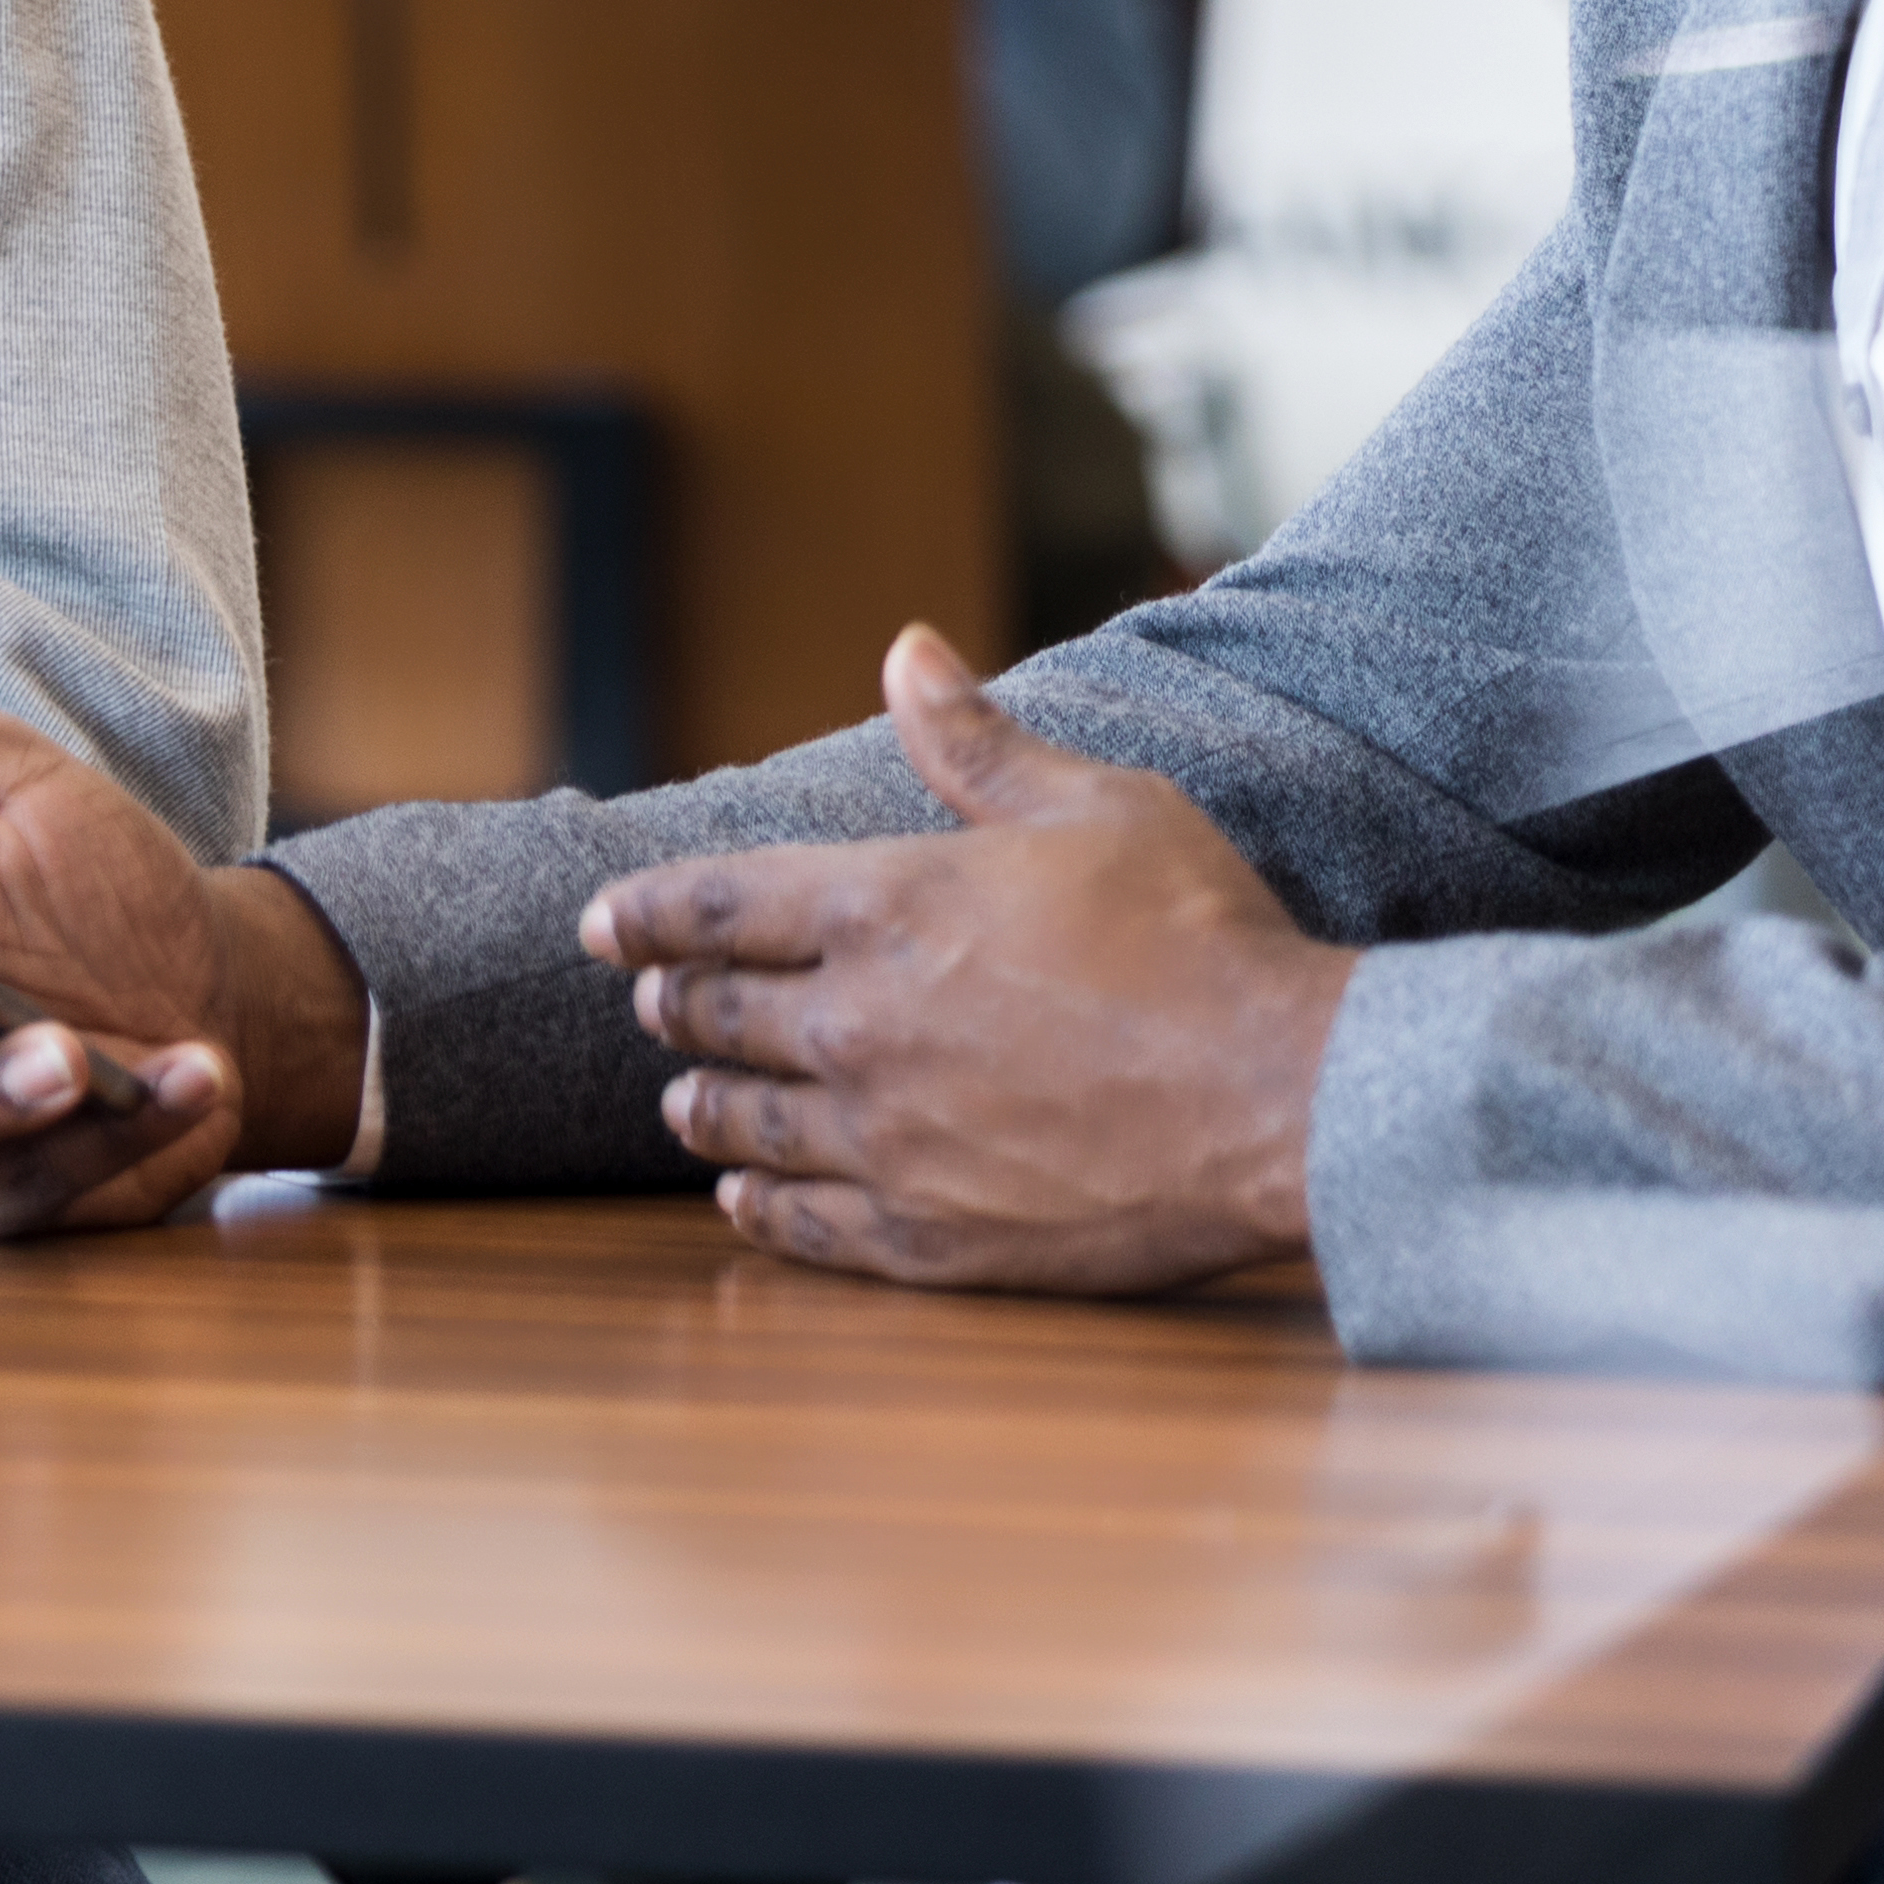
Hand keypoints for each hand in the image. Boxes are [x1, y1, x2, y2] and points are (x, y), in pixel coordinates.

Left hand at [585, 625, 1353, 1294]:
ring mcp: (885, 1139)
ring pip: (745, 1125)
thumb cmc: (1196, 934)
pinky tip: (742, 1200)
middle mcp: (858, 1025)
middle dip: (674, 1005)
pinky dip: (757, 1208)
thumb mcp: (1091, 804)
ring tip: (685, 1104)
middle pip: (716, 1017)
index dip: (643, 912)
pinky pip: (803, 1225)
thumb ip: (974, 741)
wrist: (1281, 1096)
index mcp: (882, 907)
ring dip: (703, 1107)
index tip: (602, 923)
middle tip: (654, 1003)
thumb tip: (905, 649)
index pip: (713, 905)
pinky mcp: (929, 1234)